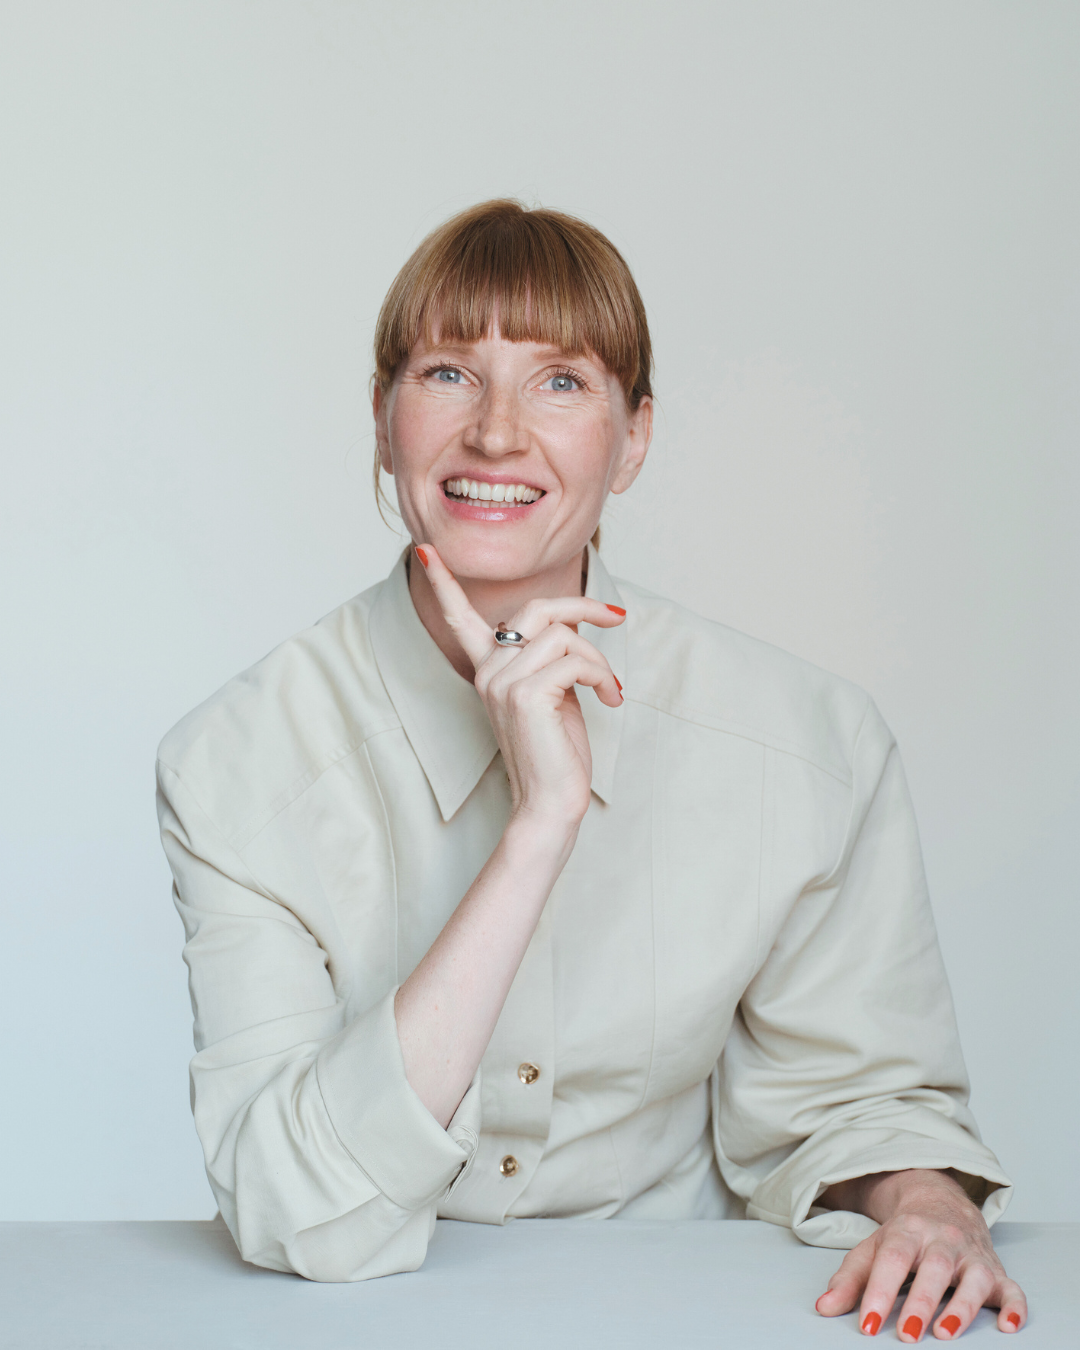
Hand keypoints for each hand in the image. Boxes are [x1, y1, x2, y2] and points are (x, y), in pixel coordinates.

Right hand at [415, 544, 624, 827]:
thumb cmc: (556, 752)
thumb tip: (574, 624)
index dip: (443, 583)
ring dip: (599, 660)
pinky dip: (603, 676)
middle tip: (616, 619)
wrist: (550, 803)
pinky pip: (576, 660)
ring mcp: (502, 682)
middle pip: (538, 608)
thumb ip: (551, 656)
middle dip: (583, 606)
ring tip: (609, 689)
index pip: (459, 618)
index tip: (425, 550)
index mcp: (487, 669)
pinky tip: (610, 699)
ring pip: (564, 634)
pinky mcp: (525, 695)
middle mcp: (488, 671)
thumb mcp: (553, 692)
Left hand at [815, 1169, 1025, 1338]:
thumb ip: (850, 1278)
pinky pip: (1013, 1287)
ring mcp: (973, 1254)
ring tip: (945, 1334)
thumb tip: (824, 1308)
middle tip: (908, 1335)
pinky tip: (1009, 1327)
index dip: (879, 1291)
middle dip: (922, 1301)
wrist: (943, 1202)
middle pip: (935, 1267)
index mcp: (907, 1232)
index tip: (868, 1325)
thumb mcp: (873, 1248)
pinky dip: (1015, 1307)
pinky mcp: (997, 1270)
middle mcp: (943, 1240)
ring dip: (963, 1307)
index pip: (893, 1259)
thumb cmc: (905, 1236)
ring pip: (975, 1277)